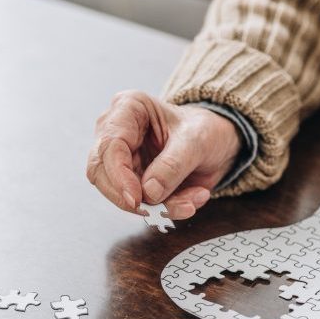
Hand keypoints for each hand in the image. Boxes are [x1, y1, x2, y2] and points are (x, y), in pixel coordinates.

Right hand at [86, 91, 241, 218]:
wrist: (218, 142)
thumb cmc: (205, 129)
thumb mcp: (197, 141)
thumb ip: (173, 165)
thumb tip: (149, 191)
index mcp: (128, 108)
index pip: (109, 145)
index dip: (118, 176)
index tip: (137, 198)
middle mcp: (117, 132)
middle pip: (101, 173)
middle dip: (130, 197)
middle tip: (158, 211)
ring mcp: (122, 159)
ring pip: (120, 193)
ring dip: (156, 206)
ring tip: (190, 203)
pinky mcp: (132, 180)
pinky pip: (140, 204)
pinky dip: (166, 209)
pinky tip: (191, 200)